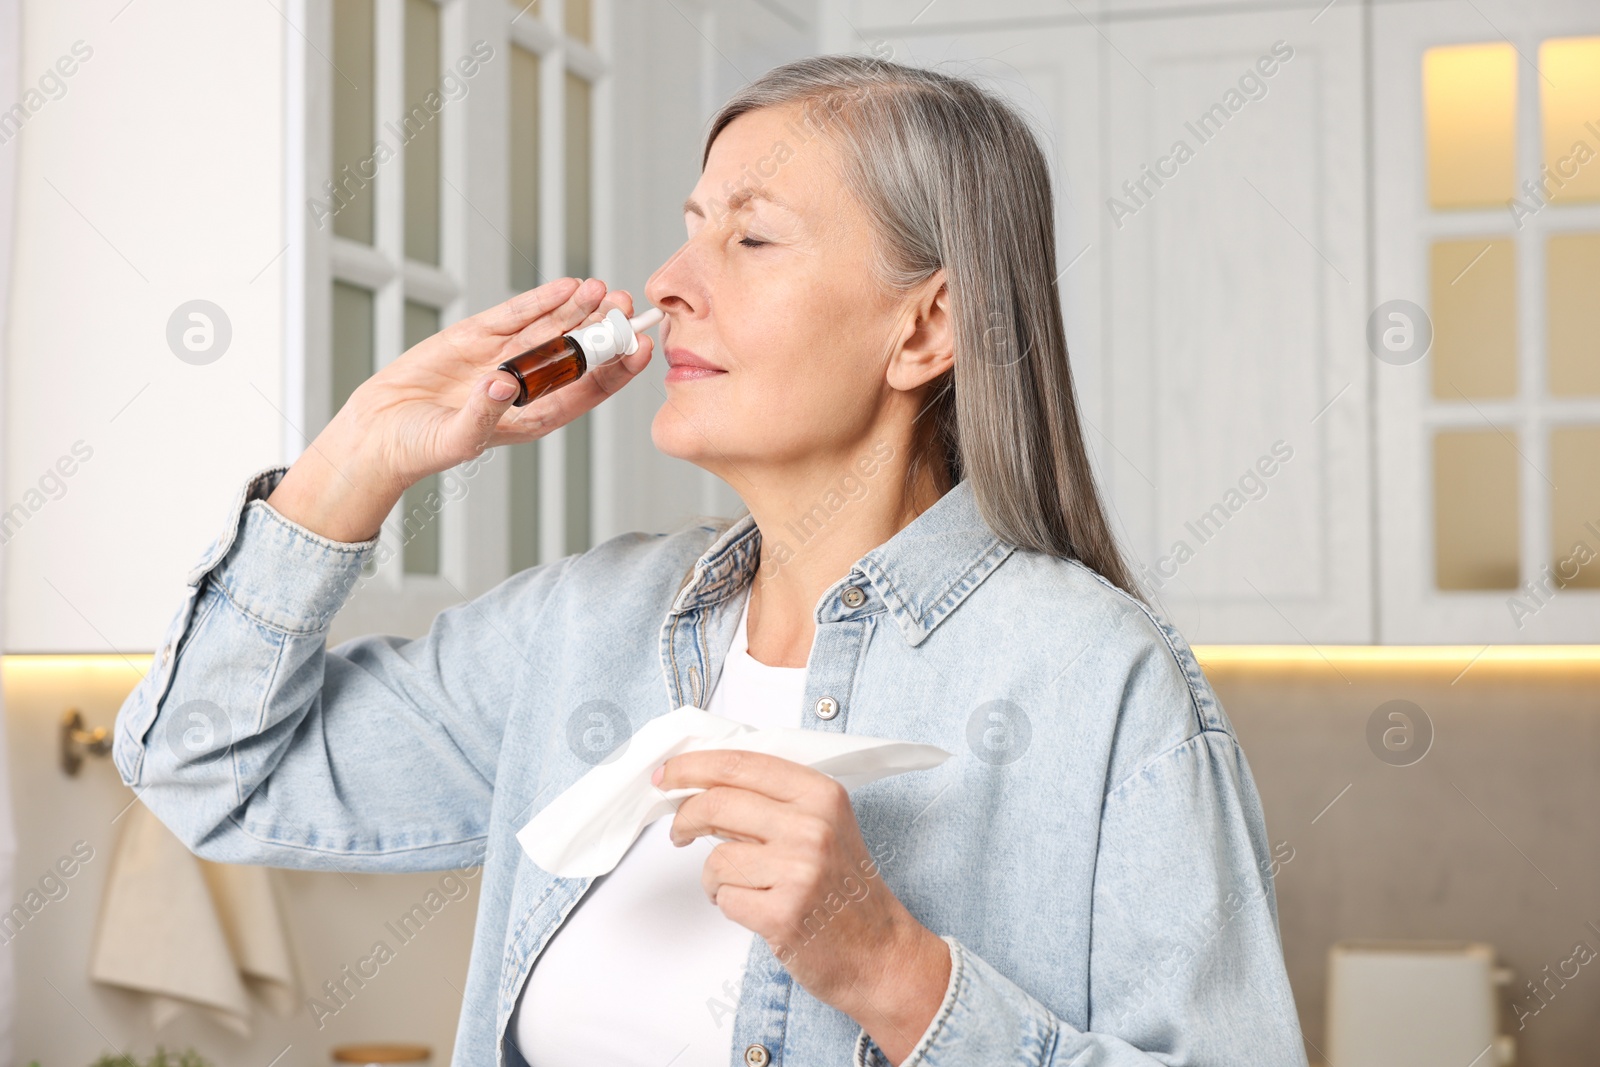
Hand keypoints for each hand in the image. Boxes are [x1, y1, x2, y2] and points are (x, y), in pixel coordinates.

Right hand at [267, 277, 650, 541]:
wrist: (377, 433)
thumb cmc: (420, 447)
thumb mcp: (455, 438)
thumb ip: (482, 413)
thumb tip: (505, 381)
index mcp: (534, 417)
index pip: (587, 391)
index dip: (616, 369)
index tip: (641, 348)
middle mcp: (526, 385)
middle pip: (576, 353)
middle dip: (603, 330)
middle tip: (627, 306)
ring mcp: (502, 358)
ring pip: (551, 328)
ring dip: (579, 309)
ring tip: (605, 289)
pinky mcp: (476, 337)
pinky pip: (515, 315)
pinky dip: (541, 300)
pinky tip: (568, 287)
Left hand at [654, 751, 950, 1063]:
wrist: (880, 954)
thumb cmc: (845, 891)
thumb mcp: (823, 826)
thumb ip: (771, 802)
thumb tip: (703, 785)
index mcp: (821, 794)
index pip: (741, 764)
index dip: (693, 766)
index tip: (667, 775)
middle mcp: (813, 826)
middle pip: (717, 803)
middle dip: (685, 818)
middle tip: (680, 831)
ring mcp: (799, 870)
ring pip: (716, 858)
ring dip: (714, 877)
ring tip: (741, 887)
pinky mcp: (783, 913)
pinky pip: (724, 897)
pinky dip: (728, 904)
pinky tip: (755, 908)